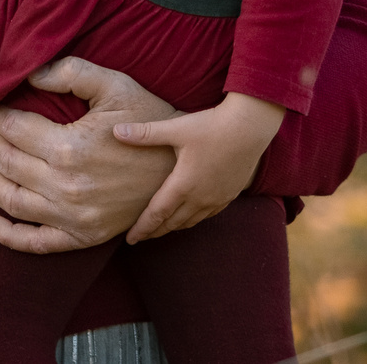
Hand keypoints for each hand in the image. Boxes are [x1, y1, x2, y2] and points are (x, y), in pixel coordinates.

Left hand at [0, 58, 179, 252]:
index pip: (13, 130)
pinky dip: (5, 235)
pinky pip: (35, 243)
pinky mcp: (83, 236)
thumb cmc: (150, 121)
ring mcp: (73, 217)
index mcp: (71, 148)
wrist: (184, 166)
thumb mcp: (115, 85)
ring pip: (11, 201)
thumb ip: (70, 73)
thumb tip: (29, 74)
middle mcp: (67, 187)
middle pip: (6, 163)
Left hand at [112, 91, 286, 240]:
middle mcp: (200, 198)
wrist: (250, 128)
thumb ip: (145, 133)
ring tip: (162, 228)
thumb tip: (116, 131)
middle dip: (155, 231)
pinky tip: (191, 215)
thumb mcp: (176, 129)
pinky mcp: (230, 194)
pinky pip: (208, 215)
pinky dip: (194, 219)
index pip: (157, 214)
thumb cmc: (211, 126)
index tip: (129, 240)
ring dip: (174, 227)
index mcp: (183, 185)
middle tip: (141, 238)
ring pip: (191, 222)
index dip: (142, 229)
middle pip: (172, 223)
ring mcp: (216, 199)